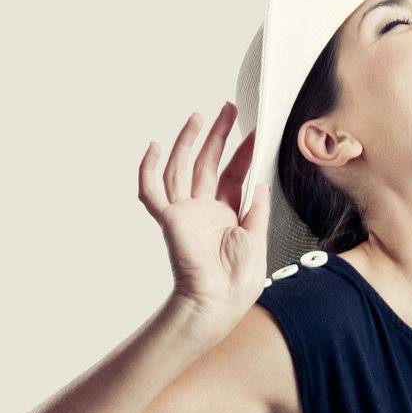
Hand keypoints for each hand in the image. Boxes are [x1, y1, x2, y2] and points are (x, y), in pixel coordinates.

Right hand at [138, 102, 270, 321]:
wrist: (219, 302)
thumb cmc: (238, 281)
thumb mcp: (258, 237)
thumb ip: (258, 208)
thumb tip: (262, 181)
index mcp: (227, 216)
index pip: (234, 175)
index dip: (243, 153)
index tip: (254, 134)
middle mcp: (205, 211)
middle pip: (209, 164)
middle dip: (219, 136)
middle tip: (229, 110)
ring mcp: (185, 213)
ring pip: (183, 168)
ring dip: (189, 142)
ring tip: (200, 117)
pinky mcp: (169, 219)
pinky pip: (152, 191)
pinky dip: (149, 169)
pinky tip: (155, 148)